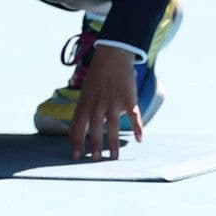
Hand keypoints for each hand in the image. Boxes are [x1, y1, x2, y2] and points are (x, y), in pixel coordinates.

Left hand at [71, 44, 141, 160]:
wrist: (112, 55)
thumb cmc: (97, 77)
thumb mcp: (85, 92)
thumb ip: (83, 110)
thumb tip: (75, 130)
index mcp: (85, 102)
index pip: (78, 125)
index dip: (76, 141)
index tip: (75, 156)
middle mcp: (98, 103)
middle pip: (94, 127)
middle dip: (94, 144)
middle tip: (94, 160)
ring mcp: (114, 102)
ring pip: (112, 126)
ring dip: (113, 143)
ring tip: (113, 158)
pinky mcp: (129, 99)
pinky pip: (134, 116)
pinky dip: (138, 127)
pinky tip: (140, 139)